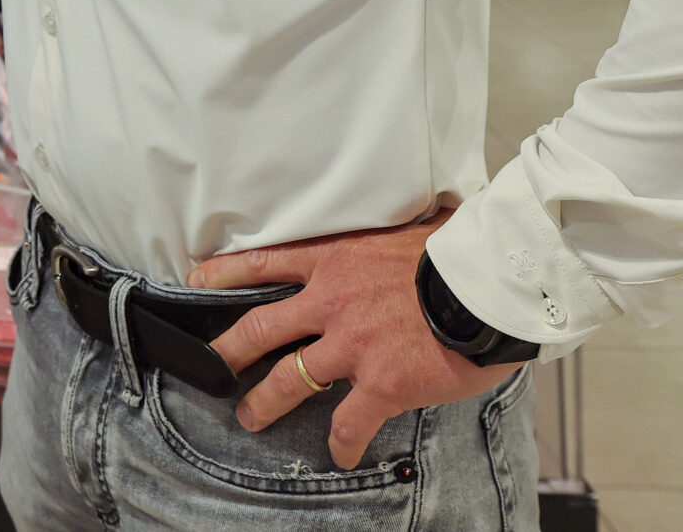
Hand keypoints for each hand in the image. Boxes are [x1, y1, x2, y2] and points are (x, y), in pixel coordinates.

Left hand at [195, 214, 517, 469]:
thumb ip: (382, 241)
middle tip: (212, 364)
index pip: (264, 261)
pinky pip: (349, 422)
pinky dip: (343, 442)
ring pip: (290, 379)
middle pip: (262, 327)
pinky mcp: (380, 383)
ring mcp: (351, 345)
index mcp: (334, 257)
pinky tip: (341, 454)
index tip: (197, 279)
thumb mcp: (405, 228)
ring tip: (250, 417)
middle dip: (230, 349)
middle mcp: (331, 301)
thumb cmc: (456, 249)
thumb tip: (397, 231)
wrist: (485, 281)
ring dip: (265, 402)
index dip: (226, 272)